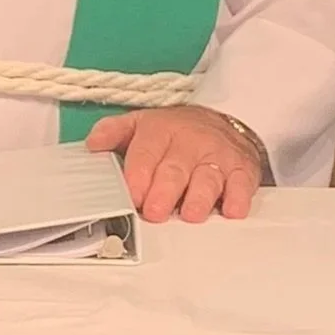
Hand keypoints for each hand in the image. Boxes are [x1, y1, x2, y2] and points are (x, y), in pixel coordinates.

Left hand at [86, 106, 262, 222]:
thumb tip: (91, 145)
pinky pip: (242, 184)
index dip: (138, 174)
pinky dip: (239, 198)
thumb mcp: (141, 124)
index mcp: (160, 130)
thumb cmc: (175, 132)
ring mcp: (217, 156)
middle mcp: (189, 142)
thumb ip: (114, 132)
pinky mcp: (243, 170)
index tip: (133, 195)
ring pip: (208, 177)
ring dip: (199, 197)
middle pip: (175, 168)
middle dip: (164, 191)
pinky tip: (232, 210)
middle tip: (155, 212)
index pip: (146, 152)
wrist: (223, 120)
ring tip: (190, 214)